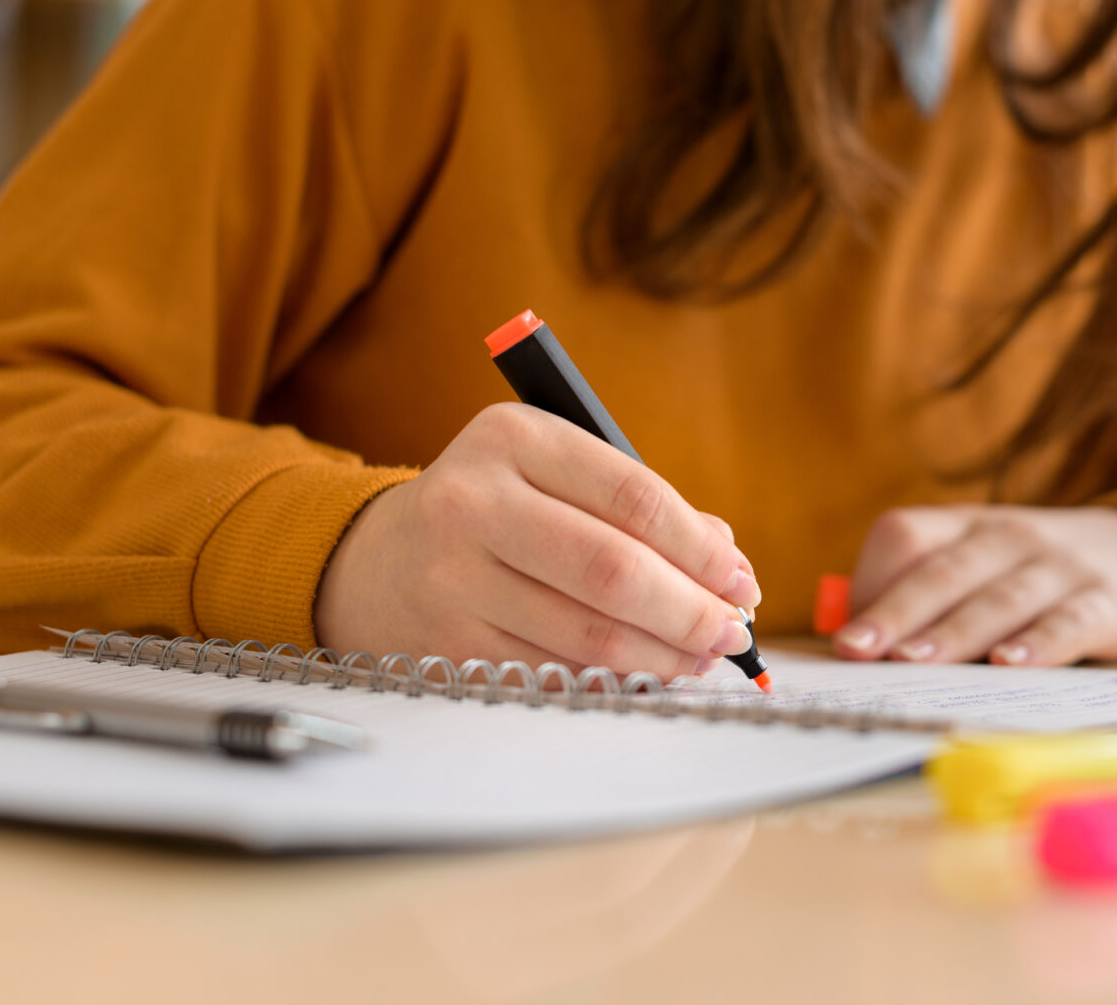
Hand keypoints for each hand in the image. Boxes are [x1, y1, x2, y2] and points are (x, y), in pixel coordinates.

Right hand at [314, 403, 760, 678]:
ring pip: (587, 632)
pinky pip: (555, 669)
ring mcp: (454, 576)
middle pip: (613, 569)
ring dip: (662, 655)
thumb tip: (726, 561)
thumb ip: (638, 506)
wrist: (376, 559)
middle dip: (690, 610)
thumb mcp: (554, 474)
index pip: (634, 497)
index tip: (741, 580)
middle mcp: (476, 501)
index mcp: (514, 438)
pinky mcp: (448, 642)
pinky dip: (614, 678)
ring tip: (700, 657)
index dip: (700, 548)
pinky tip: (646, 673)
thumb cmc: (496, 510)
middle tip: (732, 633)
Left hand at [830, 505, 1116, 665]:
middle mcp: (1008, 538)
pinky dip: (1040, 643)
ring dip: (954, 632)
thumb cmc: (1042, 575)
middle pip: (943, 571)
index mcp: (967, 527)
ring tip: (915, 661)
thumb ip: (932, 598)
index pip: (905, 535)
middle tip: (857, 650)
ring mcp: (1060, 567)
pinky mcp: (1107, 602)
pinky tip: (1012, 666)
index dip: (873, 582)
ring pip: (998, 599)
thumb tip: (861, 651)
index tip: (846, 637)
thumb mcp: (987, 566)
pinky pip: (1069, 621)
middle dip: (895, 612)